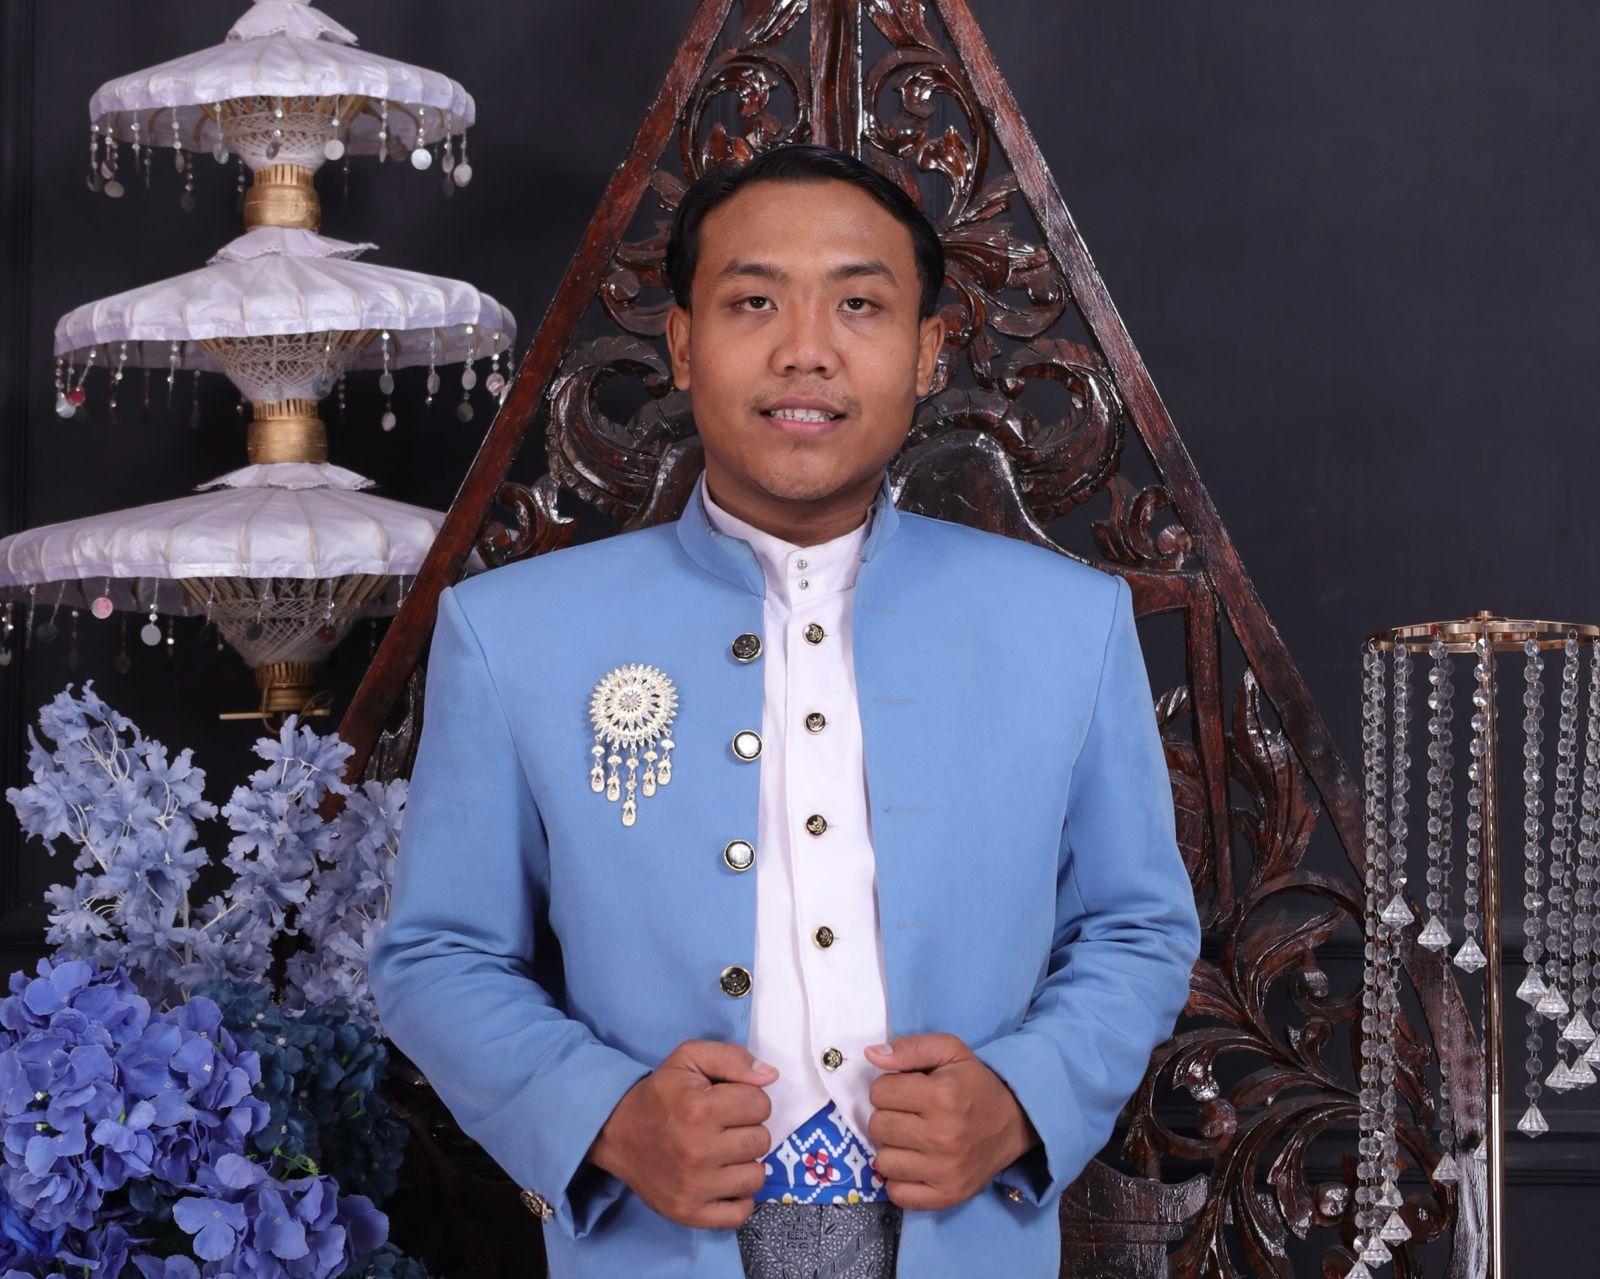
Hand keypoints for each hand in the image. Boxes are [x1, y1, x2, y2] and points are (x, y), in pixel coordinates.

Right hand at [585, 1040, 777, 1229]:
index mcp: (699, 1109)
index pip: (761, 1104)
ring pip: (756, 1176)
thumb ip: (732, 1058)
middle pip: (761, 1140)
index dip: (747, 1098)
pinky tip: (724, 1180)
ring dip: (744, 1162)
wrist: (617, 1133)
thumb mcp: (689, 1059)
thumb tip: (770, 1076)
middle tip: (722, 1127)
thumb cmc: (659, 1094)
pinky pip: (741, 1213)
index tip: (727, 1102)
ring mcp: (695, 1187)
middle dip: (747, 1128)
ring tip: (722, 1152)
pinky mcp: (690, 1212)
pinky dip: (739, 1197)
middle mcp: (698, 1150)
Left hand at [862, 1032, 1038, 1210]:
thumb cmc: (975, 1084)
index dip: (889, 1088)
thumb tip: (871, 1055)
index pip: (879, 1092)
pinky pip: (898, 1194)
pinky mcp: (947, 1196)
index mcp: (942, 1096)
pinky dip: (900, 1180)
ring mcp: (945, 1170)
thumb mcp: (950, 1051)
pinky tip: (915, 1165)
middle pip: (878, 1126)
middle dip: (889, 1116)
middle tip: (911, 1115)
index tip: (908, 1091)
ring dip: (893, 1149)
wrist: (1014, 1123)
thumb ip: (910, 1048)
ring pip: (883, 1161)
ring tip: (913, 1140)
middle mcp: (943, 1136)